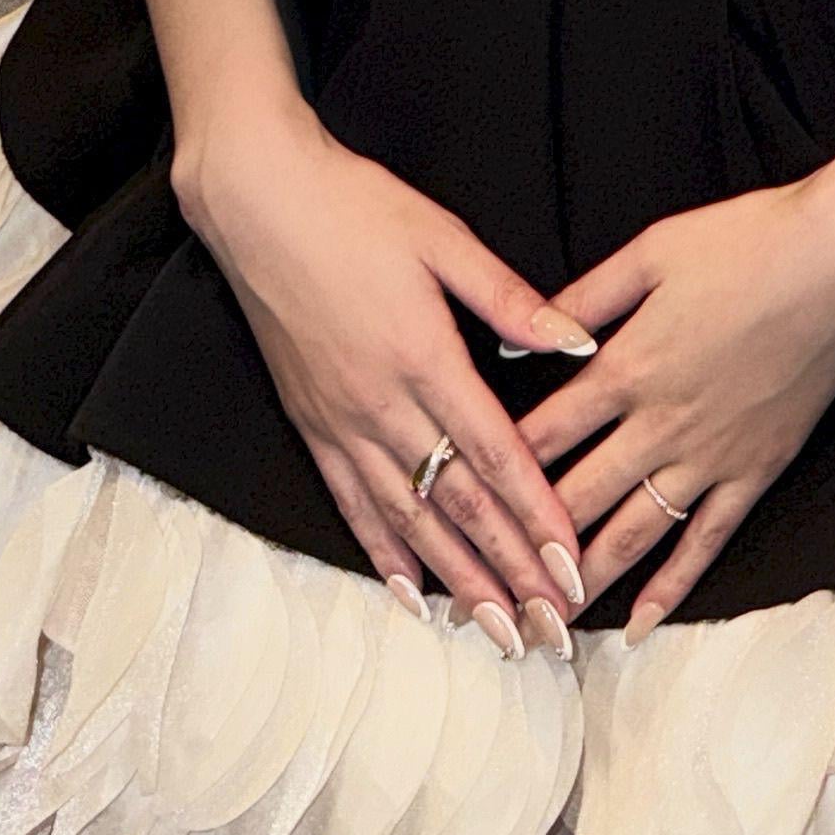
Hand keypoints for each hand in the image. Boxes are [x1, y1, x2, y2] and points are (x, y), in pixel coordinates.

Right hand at [179, 104, 594, 650]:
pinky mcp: (310, 424)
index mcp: (424, 356)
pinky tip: (410, 594)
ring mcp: (340, 422)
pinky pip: (352, 504)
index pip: (494, 456)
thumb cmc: (357, 208)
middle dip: (509, 573)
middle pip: (458, 506)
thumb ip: (510, 298)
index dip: (536, 516)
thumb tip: (576, 342)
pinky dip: (382, 555)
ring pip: (408, 521)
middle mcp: (380, 405)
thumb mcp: (444, 238)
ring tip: (497, 632)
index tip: (572, 566)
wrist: (258, 201)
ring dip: (456, 581)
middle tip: (551, 630)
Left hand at [519, 141, 834, 631]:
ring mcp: (711, 455)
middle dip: (521, 554)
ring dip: (582, 585)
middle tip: (476, 601)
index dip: (489, 477)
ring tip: (541, 628)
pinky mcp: (756, 469)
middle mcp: (661, 424)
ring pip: (633, 536)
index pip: (541, 436)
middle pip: (575, 502)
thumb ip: (582, 297)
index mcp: (628, 367)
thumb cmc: (749, 239)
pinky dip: (673, 587)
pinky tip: (639, 625)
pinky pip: (707, 541)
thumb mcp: (653, 250)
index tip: (450, 515)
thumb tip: (515, 339)